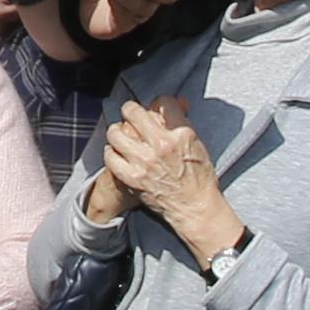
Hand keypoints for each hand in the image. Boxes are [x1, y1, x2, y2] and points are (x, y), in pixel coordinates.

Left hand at [99, 94, 240, 259]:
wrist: (194, 207)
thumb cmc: (199, 178)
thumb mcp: (197, 144)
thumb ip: (183, 122)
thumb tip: (177, 102)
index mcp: (181, 134)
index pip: (162, 101)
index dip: (158, 103)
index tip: (155, 108)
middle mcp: (161, 145)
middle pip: (133, 112)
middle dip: (131, 110)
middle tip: (131, 115)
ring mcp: (144, 162)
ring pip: (115, 133)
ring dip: (117, 131)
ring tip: (120, 134)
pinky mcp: (132, 178)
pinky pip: (110, 157)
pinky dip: (111, 153)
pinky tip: (117, 153)